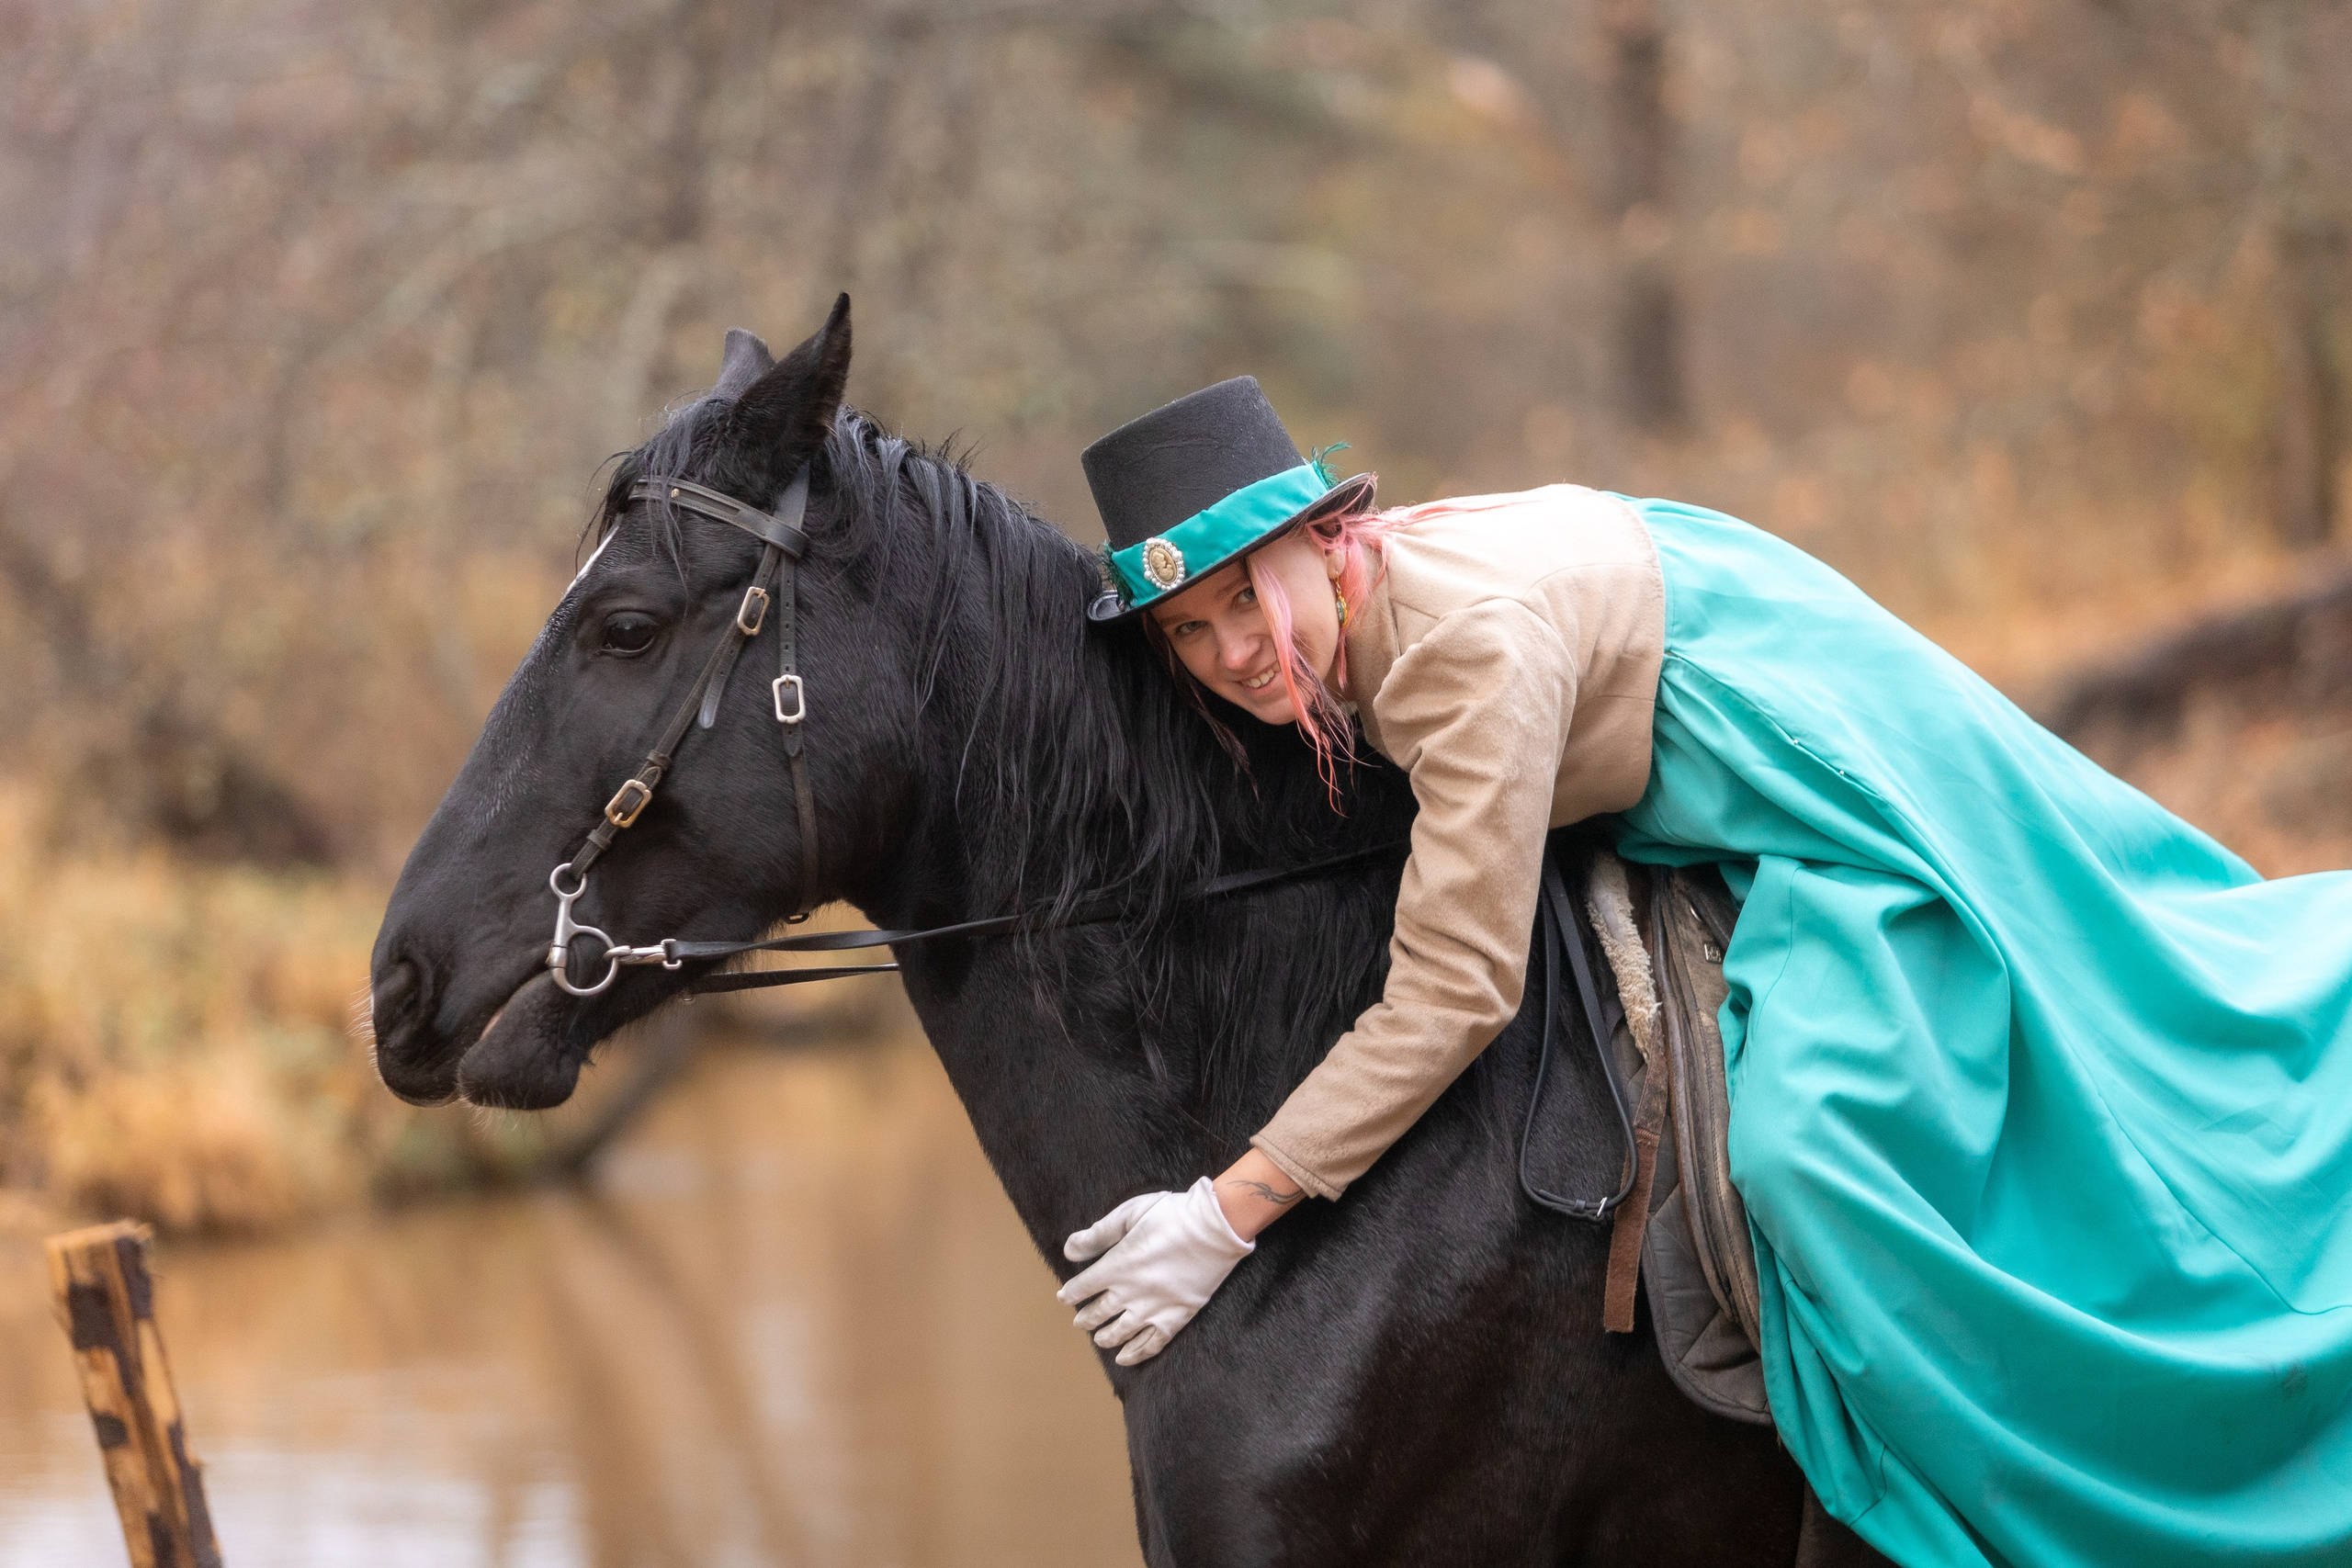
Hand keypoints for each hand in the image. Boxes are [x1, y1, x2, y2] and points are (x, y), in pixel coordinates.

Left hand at [1057, 1176, 1253, 1365]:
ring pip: (1121, 1332)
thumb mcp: (1130, 1214)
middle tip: (1079, 1322)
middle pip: (1099, 1312)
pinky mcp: (1176, 1317)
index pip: (1083, 1287)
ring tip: (1099, 1340)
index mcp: (1117, 1265)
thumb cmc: (1172, 1214)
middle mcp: (1130, 1292)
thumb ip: (1098, 1234)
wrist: (1215, 1228)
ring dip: (1105, 1337)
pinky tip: (1125, 1357)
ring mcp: (1154, 1309)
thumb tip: (1069, 1250)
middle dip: (1086, 1319)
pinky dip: (1135, 1353)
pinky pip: (1151, 1344)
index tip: (1064, 1296)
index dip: (1071, 1293)